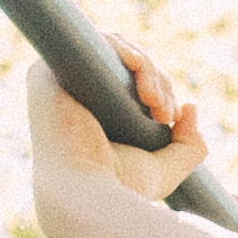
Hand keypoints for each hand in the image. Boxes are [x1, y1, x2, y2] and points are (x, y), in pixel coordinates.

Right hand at [28, 47, 205, 208]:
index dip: (158, 90)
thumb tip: (190, 108)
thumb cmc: (119, 188)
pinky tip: (139, 71)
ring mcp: (58, 84)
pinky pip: (91, 41)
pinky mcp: (47, 73)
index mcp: (93, 118)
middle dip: (157, 81)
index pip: (132, 83)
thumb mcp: (165, 170)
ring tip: (155, 103)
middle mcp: (73, 99)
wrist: (86, 196)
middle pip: (126, 65)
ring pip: (114, 52)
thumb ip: (187, 146)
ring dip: (146, 70)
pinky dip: (121, 50)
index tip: (169, 117)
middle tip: (163, 112)